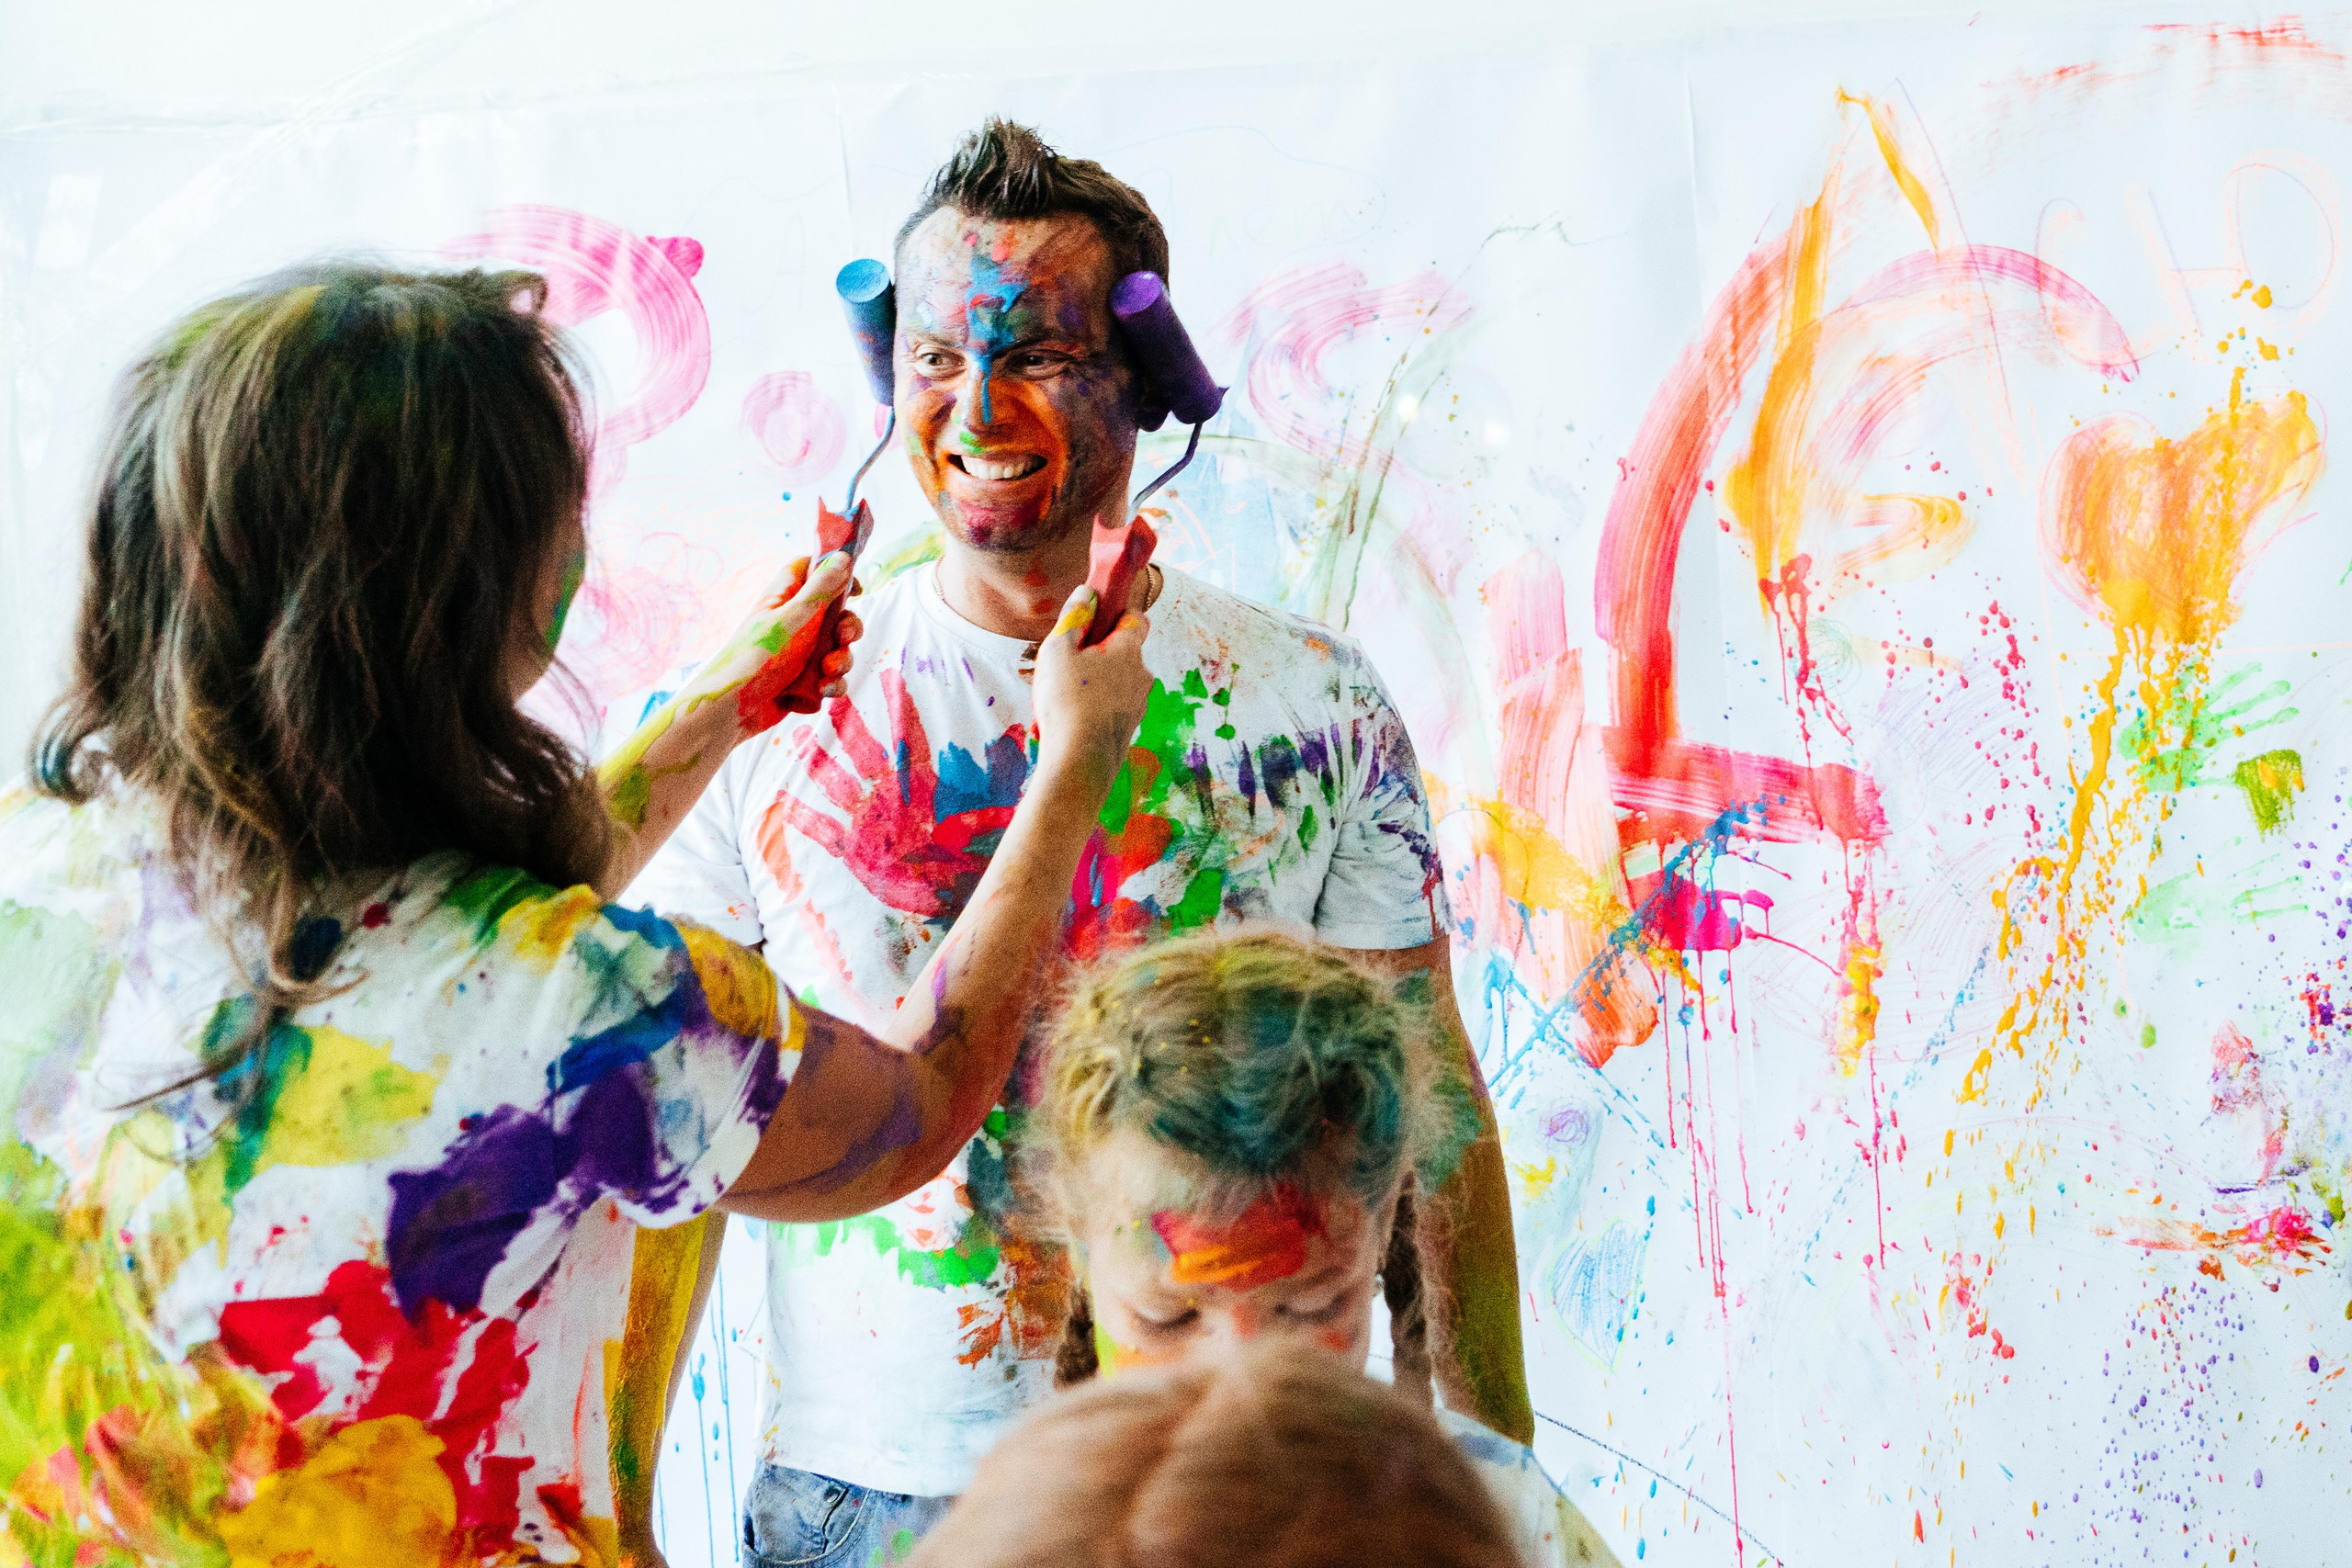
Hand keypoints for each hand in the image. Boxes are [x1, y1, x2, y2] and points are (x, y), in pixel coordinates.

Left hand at [704, 552, 863, 735]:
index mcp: (785, 598)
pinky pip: (830, 677)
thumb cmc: (759, 657)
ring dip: (840, 661)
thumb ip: (821, 588)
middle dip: (847, 628)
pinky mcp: (804, 681)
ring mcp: (799, 653)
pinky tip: (823, 691)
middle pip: (835, 614)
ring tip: (827, 672)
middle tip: (844, 637)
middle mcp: (794, 622)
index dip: (835, 574)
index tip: (857, 588)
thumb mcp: (795, 618)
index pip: (811, 570)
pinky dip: (832, 683)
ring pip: (837, 649)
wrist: (733, 709)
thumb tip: (843, 557)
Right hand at [1031, 584, 1150, 787]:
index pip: (1137, 619)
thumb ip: (1074, 618)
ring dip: (1094, 682)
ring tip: (1061, 696)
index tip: (1094, 619)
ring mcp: (1138, 705)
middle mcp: (1142, 676)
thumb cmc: (1067, 700)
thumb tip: (1087, 594)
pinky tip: (1068, 719)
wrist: (1079, 763)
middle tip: (1066, 663)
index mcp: (1129, 651)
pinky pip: (1111, 707)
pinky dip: (1094, 707)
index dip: (1117, 614)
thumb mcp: (1059, 649)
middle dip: (1098, 652)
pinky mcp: (1127, 729)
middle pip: (1123, 652)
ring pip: (1116, 681)